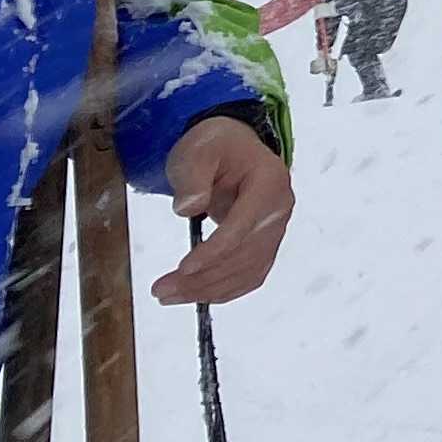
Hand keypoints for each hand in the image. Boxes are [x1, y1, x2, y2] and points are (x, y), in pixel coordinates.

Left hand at [154, 114, 295, 305]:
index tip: (183, 268)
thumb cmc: (214, 145)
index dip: (215, 252)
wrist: (232, 145)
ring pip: (248, 270)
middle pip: (245, 255)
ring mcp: (276, 228)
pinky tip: (200, 296)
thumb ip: (192, 177)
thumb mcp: (197, 151)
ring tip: (170, 295)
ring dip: (210, 289)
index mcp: (268, 184)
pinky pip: (251, 273)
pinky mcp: (266, 242)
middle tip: (162, 290)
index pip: (243, 227)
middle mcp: (279, 210)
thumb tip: (188, 208)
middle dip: (204, 278)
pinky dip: (227, 289)